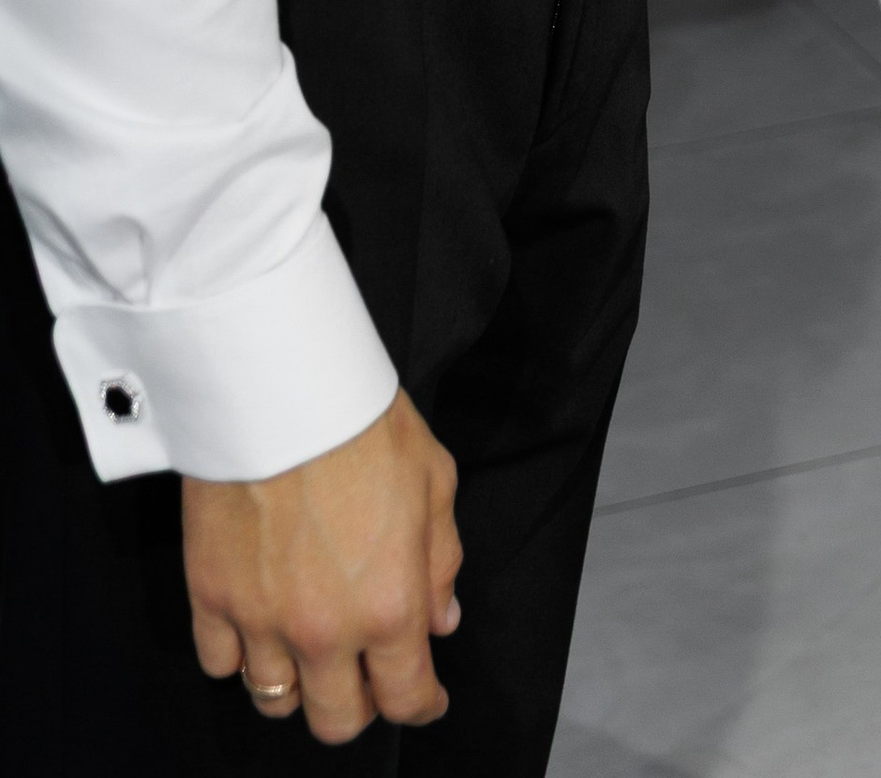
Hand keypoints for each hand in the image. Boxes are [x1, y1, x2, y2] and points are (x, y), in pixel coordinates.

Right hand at [184, 392, 459, 742]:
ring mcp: (261, 621)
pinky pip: (220, 664)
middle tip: (367, 675)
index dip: (423, 706)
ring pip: (274, 701)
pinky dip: (239, 656)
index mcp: (390, 607)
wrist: (282, 389)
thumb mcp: (436, 481)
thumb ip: (441, 561)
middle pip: (336, 721)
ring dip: (298, 684)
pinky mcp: (210, 598)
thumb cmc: (364, 424)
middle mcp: (324, 631)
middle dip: (359, 705)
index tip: (427, 698)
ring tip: (310, 649)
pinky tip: (258, 628)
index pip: (407, 697)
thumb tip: (441, 618)